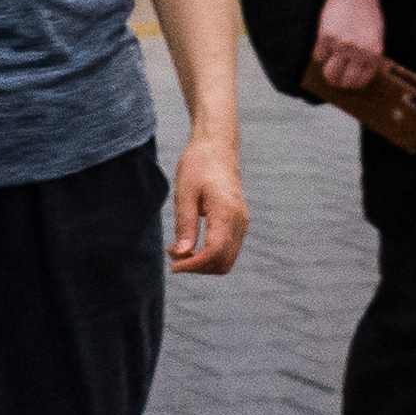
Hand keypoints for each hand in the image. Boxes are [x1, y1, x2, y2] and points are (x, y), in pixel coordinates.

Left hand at [168, 139, 246, 274]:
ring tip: (179, 249)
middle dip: (198, 267)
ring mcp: (242, 223)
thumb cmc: (198, 165)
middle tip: (173, 255)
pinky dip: (209, 254)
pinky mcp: (238, 223)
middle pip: (223, 263)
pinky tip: (190, 243)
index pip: (214, 253)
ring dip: (203, 262)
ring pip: (227, 260)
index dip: (193, 265)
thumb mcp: (185, 193)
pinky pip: (227, 249)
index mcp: (227, 212)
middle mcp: (239, 221)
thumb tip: (182, 254)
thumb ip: (185, 225)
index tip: (173, 265)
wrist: (217, 147)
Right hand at [313, 0, 386, 94]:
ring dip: (328, 73)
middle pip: (344, 81)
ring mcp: (341, 46)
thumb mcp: (376, 36)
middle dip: (339, 82)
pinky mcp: (325, 37)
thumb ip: (368, 55)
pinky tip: (324, 49)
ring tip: (328, 68)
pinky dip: (320, 55)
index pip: (361, 80)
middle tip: (336, 79)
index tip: (348, 83)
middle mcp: (358, 52)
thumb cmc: (367, 14)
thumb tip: (355, 75)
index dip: (353, 84)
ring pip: (329, 72)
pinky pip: (318, 56)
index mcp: (374, 53)